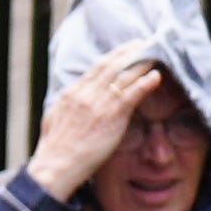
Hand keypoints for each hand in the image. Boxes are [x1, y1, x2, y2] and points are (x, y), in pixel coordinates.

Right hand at [28, 44, 165, 200]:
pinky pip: (134, 92)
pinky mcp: (113, 114)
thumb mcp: (53, 119)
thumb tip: (71, 99)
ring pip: (126, 74)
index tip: (125, 50)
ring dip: (143, 61)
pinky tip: (156, 76)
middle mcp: (86, 93)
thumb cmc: (53, 150)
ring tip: (157, 53)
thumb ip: (66, 105)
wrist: (55, 167)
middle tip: (145, 43)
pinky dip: (146, 81)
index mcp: (71, 94)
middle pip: (112, 65)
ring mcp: (100, 103)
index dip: (114, 56)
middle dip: (130, 51)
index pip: (96, 68)